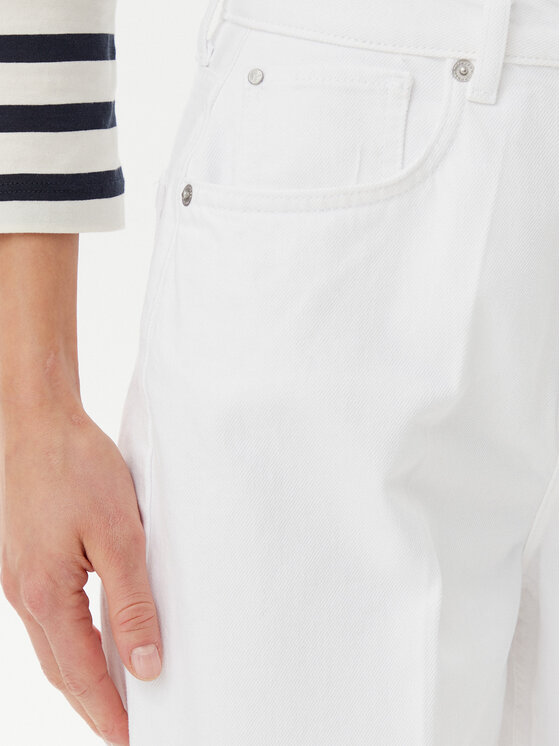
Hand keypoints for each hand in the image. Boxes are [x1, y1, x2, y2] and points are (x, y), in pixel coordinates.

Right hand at [0, 402, 161, 745]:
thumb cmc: (77, 469)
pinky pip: (52, 618)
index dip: (109, 710)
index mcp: (45, 595)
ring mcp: (20, 578)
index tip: (133, 739)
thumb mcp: (118, 536)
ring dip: (83, 675)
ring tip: (117, 694)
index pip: (81, 674)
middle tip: (126, 729)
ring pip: (54, 646)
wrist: (39, 423)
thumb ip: (132, 603)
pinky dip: (75, 641)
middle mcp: (24, 594)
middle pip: (61, 669)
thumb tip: (144, 664)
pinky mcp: (27, 561)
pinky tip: (97, 638)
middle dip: (94, 704)